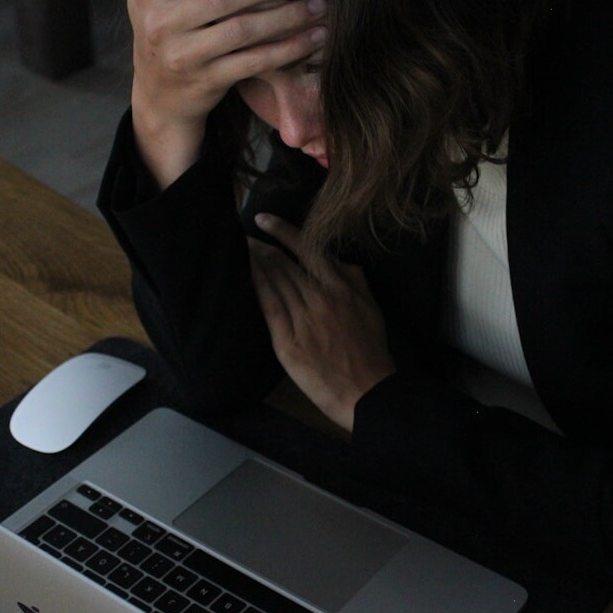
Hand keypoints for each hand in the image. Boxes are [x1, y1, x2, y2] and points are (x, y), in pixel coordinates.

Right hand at [126, 0, 326, 186]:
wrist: (159, 99)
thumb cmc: (171, 35)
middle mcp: (158, 21)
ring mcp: (180, 55)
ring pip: (243, 31)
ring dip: (288, 17)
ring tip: (318, 6)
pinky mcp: (204, 82)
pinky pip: (253, 62)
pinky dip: (287, 48)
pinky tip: (313, 38)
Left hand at [248, 214, 394, 431]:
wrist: (367, 392)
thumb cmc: (371, 352)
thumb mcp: (372, 309)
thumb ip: (356, 281)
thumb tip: (341, 261)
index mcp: (342, 288)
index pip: (308, 250)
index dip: (282, 231)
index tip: (263, 219)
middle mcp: (320, 298)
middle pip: (284, 263)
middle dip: (261, 246)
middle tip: (242, 234)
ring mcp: (303, 320)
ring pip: (275, 281)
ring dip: (255, 262)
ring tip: (240, 249)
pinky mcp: (288, 342)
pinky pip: (269, 308)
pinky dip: (256, 287)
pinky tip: (245, 274)